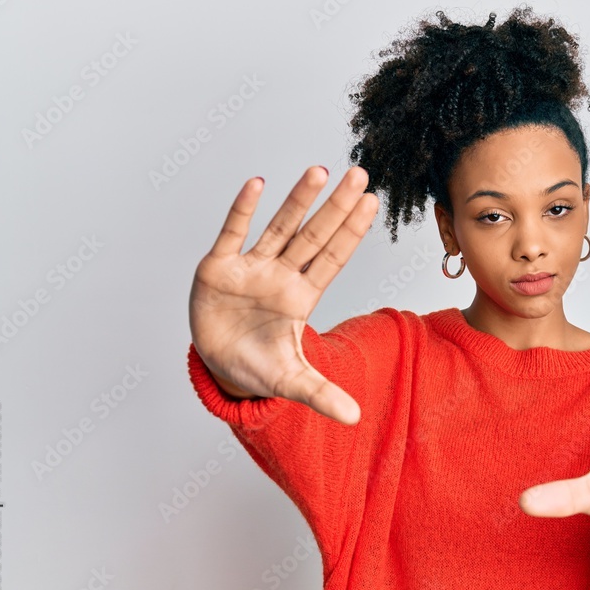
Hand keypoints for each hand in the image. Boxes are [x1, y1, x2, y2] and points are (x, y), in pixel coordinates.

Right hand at [188, 166, 378, 424]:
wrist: (217, 364)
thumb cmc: (257, 365)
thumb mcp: (290, 381)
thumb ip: (321, 394)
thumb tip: (355, 418)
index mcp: (301, 296)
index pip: (333, 258)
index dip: (352, 232)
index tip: (372, 203)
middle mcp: (281, 275)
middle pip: (314, 235)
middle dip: (335, 207)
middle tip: (360, 175)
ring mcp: (251, 268)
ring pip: (279, 228)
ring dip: (298, 200)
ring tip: (320, 171)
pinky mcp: (218, 268)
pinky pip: (232, 233)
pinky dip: (243, 210)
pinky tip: (257, 184)